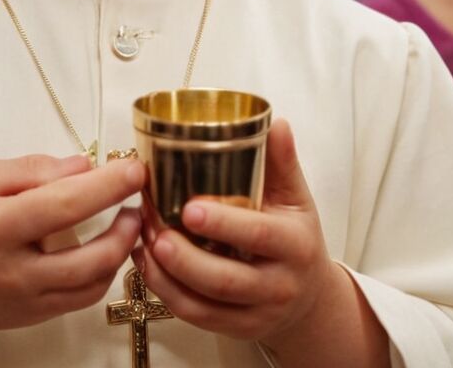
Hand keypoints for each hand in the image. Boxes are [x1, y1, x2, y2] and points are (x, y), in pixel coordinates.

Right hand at [0, 153, 144, 366]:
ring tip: (130, 218)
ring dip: (123, 248)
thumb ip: (30, 169)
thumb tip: (82, 166)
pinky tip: (111, 245)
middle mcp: (14, 269)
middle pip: (88, 255)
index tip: (134, 168)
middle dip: (126, 224)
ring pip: (94, 281)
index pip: (62, 205)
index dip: (106, 186)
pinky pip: (86, 296)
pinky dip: (107, 270)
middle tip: (139, 195)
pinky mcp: (40, 314)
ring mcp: (29, 298)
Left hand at [136, 120, 387, 365]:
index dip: (224, 223)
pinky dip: (166, 292)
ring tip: (142, 244)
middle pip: (226, 280)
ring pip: (205, 305)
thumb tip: (276, 123)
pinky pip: (196, 317)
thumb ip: (282, 161)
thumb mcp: (295, 198)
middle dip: (185, 258)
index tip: (189, 207)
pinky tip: (147, 263)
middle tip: (154, 230)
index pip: (259, 235)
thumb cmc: (295, 237)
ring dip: (167, 276)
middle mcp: (278, 285)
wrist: (310, 298)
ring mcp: (256, 313)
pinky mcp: (235, 329)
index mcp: (294, 245)